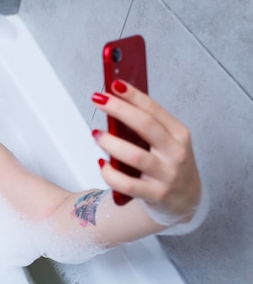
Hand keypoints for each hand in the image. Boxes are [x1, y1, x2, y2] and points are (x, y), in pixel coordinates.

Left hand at [91, 80, 201, 224]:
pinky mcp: (155, 195)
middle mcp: (175, 153)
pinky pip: (127, 184)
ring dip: (111, 143)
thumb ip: (146, 125)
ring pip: (134, 156)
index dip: (133, 95)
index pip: (154, 109)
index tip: (114, 84)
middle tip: (98, 99)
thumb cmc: (169, 164)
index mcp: (179, 134)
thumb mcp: (166, 141)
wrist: (185, 200)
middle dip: (119, 109)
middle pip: (145, 126)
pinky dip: (110, 173)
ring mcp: (167, 175)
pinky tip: (103, 165)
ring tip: (97, 134)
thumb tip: (116, 103)